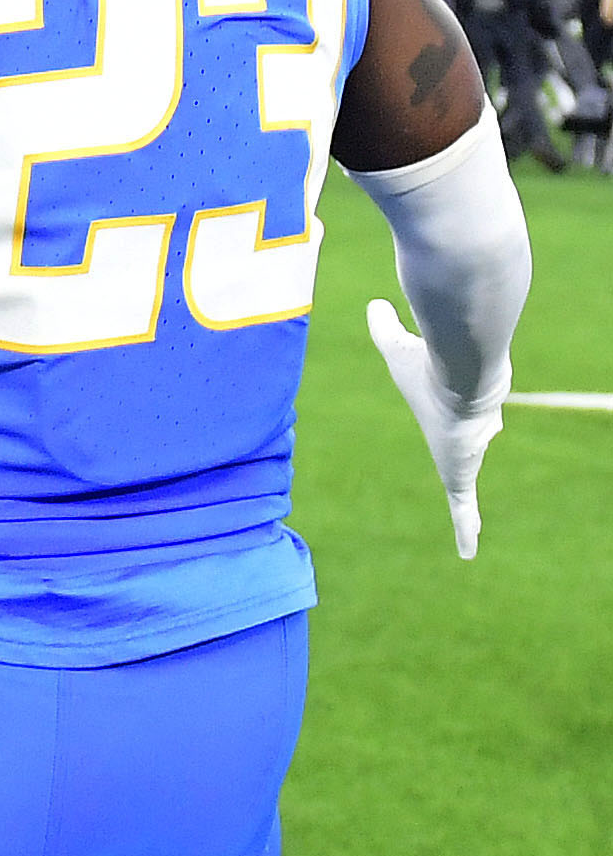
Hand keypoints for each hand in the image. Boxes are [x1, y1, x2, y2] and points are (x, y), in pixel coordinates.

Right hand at [367, 298, 505, 560]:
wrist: (464, 375)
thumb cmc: (432, 363)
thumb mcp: (399, 347)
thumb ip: (386, 328)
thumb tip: (374, 304)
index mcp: (456, 403)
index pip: (468, 416)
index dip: (472, 423)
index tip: (481, 426)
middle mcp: (470, 429)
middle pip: (477, 441)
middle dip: (478, 449)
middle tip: (479, 480)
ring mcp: (471, 451)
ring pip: (468, 476)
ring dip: (471, 507)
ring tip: (473, 534)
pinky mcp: (464, 470)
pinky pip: (465, 509)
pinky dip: (466, 529)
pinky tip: (470, 551)